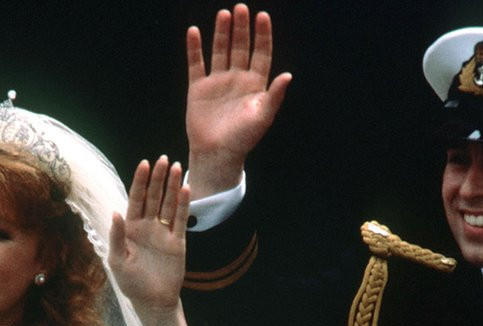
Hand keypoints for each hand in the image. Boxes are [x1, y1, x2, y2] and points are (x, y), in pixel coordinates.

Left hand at [109, 156, 189, 311]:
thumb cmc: (131, 283)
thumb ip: (117, 236)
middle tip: (163, 159)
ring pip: (169, 204)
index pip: (136, 199)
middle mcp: (147, 226)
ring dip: (173, 186)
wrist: (153, 301)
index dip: (140, 182)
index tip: (144, 164)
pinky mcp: (178, 241)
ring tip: (177, 167)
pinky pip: (182, 219)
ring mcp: (163, 232)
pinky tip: (187, 189)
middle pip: (154, 197)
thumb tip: (115, 211)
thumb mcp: (118, 260)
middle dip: (158, 178)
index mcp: (131, 228)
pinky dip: (184, 205)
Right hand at [186, 3, 290, 198]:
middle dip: (242, 28)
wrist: (217, 154)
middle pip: (240, 47)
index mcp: (255, 85)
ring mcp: (218, 82)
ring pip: (220, 51)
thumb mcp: (263, 117)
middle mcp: (237, 79)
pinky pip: (196, 64)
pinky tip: (194, 32)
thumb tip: (288, 75)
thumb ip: (274, 96)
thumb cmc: (243, 139)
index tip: (262, 16)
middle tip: (241, 8)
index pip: (261, 54)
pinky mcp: (199, 88)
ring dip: (221, 33)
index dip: (262, 35)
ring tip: (224, 14)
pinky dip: (194, 48)